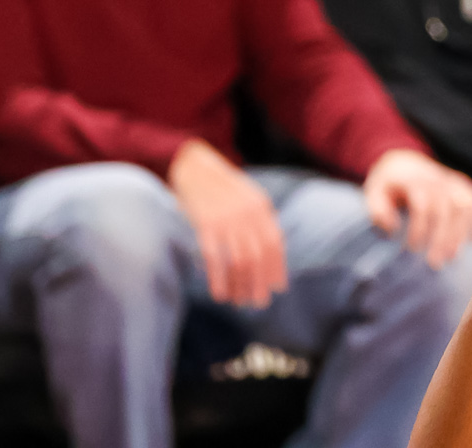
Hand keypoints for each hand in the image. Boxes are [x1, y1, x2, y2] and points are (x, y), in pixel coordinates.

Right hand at [168, 139, 286, 307]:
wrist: (194, 167)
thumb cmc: (220, 186)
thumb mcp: (247, 196)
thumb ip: (259, 219)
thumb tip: (272, 247)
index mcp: (261, 206)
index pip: (275, 243)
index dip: (277, 268)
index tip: (278, 288)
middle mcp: (247, 214)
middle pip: (259, 256)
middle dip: (260, 283)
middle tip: (259, 303)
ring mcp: (227, 219)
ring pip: (240, 261)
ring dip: (241, 285)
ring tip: (239, 302)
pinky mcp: (206, 225)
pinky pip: (215, 258)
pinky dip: (219, 279)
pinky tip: (220, 294)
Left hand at [363, 149, 471, 268]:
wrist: (405, 162)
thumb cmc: (388, 184)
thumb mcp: (374, 190)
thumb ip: (377, 208)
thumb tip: (393, 227)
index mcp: (415, 179)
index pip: (423, 204)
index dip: (419, 228)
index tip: (411, 249)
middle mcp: (439, 179)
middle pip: (447, 208)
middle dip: (442, 237)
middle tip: (435, 263)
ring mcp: (456, 182)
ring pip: (466, 207)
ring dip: (461, 234)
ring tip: (453, 258)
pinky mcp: (467, 187)